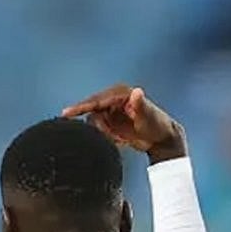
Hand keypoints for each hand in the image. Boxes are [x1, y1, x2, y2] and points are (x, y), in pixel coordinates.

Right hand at [61, 84, 186, 163]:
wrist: (163, 140)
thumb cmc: (158, 125)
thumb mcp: (149, 116)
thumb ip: (141, 104)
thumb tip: (137, 92)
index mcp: (120, 94)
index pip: (96, 100)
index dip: (81, 106)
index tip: (67, 113)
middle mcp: (113, 100)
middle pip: (92, 111)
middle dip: (99, 125)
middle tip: (111, 135)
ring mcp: (111, 111)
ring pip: (95, 122)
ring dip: (104, 132)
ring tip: (120, 138)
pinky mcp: (111, 122)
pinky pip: (100, 130)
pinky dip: (107, 136)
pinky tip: (120, 139)